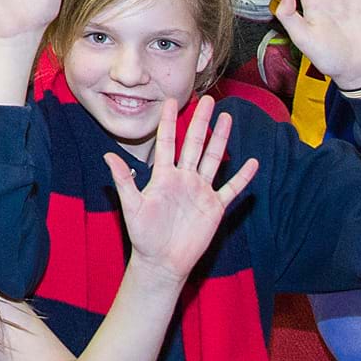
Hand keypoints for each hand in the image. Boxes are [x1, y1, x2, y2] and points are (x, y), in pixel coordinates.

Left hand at [110, 95, 257, 279]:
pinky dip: (242, 177)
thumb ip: (124, 180)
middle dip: (201, 122)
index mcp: (163, 176)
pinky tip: (253, 162)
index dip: (168, 122)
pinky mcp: (214, 207)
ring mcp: (200, 191)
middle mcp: (183, 178)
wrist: (162, 261)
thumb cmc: (143, 234)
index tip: (169, 100)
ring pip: (213, 159)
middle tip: (208, 100)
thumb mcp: (132, 206)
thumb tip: (107, 156)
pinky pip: (231, 189)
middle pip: (194, 144)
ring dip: (221, 140)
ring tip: (228, 118)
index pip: (167, 142)